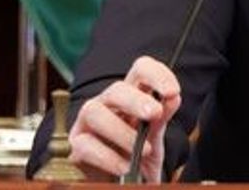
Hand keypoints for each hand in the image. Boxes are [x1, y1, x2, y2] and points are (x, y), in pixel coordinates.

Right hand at [68, 56, 181, 181]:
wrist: (121, 184)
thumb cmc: (138, 157)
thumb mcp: (154, 140)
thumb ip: (161, 120)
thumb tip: (173, 98)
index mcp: (132, 96)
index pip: (141, 70)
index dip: (157, 74)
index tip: (172, 92)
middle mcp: (108, 104)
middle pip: (116, 89)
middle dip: (136, 99)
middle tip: (155, 113)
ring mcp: (87, 123)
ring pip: (93, 111)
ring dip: (121, 130)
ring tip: (143, 149)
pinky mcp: (75, 146)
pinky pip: (85, 144)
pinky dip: (107, 156)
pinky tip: (125, 166)